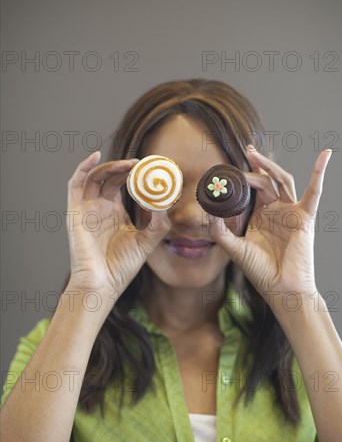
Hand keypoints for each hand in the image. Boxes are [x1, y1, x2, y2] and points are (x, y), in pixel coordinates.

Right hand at [66, 151, 170, 297]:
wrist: (102, 284)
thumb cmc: (121, 267)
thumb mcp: (147, 241)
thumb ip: (158, 223)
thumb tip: (165, 201)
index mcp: (115, 212)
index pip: (125, 184)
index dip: (137, 174)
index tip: (154, 167)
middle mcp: (100, 207)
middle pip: (111, 177)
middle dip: (127, 167)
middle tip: (145, 163)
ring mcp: (87, 207)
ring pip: (96, 176)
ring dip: (111, 165)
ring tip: (131, 164)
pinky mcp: (75, 211)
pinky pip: (75, 183)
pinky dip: (83, 167)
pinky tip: (96, 156)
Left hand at [208, 145, 332, 311]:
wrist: (281, 289)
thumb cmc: (261, 272)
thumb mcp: (235, 249)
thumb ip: (220, 232)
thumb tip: (208, 213)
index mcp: (261, 216)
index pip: (252, 189)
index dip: (242, 178)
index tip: (226, 170)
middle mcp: (276, 211)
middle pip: (266, 180)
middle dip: (256, 166)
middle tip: (245, 151)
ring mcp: (291, 212)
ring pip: (282, 181)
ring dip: (270, 166)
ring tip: (254, 154)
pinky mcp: (304, 217)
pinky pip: (314, 191)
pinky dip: (320, 172)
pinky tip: (325, 155)